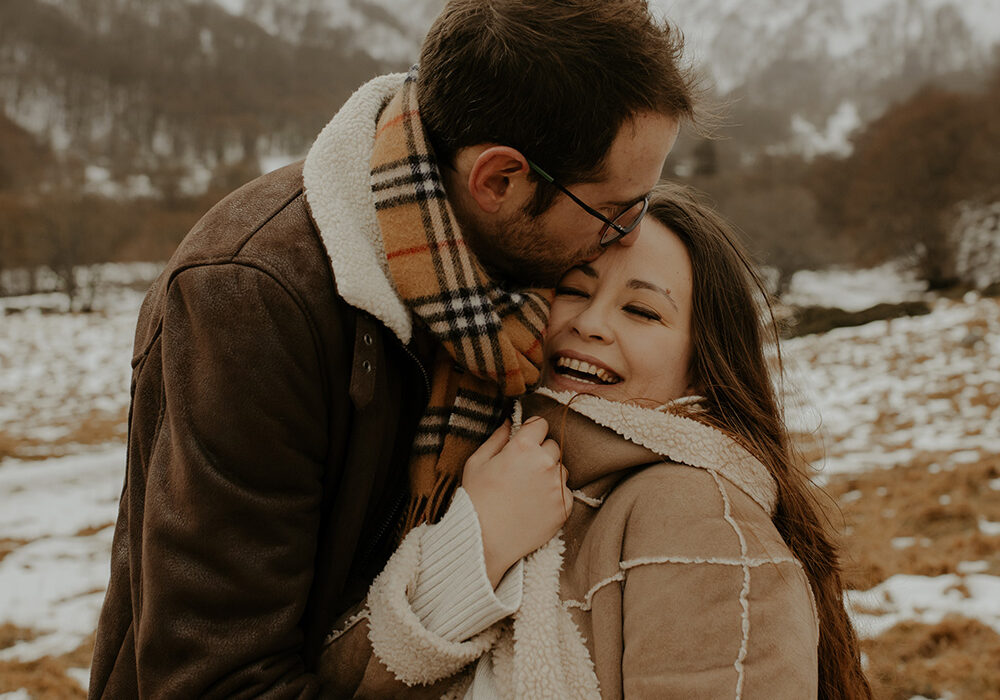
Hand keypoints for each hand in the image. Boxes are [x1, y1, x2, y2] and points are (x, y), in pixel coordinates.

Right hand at [462, 416, 571, 587]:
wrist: (484, 541)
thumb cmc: (475, 500)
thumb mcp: (477, 462)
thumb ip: (497, 438)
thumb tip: (510, 423)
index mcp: (523, 447)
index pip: (541, 424)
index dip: (532, 432)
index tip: (525, 442)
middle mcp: (545, 463)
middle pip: (553, 447)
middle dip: (541, 454)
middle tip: (522, 471)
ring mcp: (557, 486)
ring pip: (561, 470)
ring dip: (550, 475)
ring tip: (527, 491)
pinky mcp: (564, 507)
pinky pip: (565, 493)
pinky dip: (554, 496)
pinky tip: (534, 505)